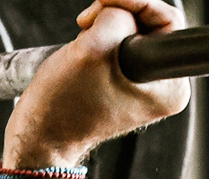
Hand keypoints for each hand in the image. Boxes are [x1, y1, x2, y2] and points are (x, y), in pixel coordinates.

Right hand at [4, 0, 190, 167]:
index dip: (134, 2)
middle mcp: (164, 86)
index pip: (166, 19)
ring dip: (103, 27)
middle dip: (115, 16)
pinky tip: (84, 53)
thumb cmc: (61, 106)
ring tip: (83, 48)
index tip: (102, 4)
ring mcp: (144, 83)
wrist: (39, 136)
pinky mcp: (126, 79)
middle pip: (149, 22)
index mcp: (169, 87)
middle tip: (87, 27)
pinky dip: (99, 37)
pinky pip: (118, 40)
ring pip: (130, 28)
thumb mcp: (93, 47)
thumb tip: (120, 8)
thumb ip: (117, 14)